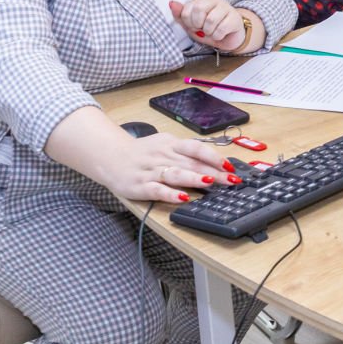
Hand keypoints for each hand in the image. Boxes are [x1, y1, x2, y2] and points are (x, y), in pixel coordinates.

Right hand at [106, 132, 235, 203]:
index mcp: (171, 144)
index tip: (230, 166)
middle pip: (191, 163)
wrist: (111, 157)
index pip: (196, 148)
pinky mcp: (140, 186)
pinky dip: (170, 194)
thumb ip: (186, 153)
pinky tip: (182, 198)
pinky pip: (157, 190)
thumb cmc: (143, 153)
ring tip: (209, 182)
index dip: (214, 156)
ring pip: (175, 174)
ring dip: (194, 178)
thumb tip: (214, 162)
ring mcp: (151, 171)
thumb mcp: (165, 145)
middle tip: (231, 180)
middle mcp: (163, 156)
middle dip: (214, 172)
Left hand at [170, 0, 248, 52]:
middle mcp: (215, 0)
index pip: (187, 9)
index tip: (194, 26)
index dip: (188, 22)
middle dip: (198, 25)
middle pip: (199, 9)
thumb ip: (180, 15)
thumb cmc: (208, 29)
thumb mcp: (191, 24)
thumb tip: (171, 3)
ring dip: (208, 31)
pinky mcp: (235, 18)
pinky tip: (220, 34)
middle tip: (202, 29)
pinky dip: (217, 36)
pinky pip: (221, 29)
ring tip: (212, 31)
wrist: (228, 38)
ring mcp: (227, 8)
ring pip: (210, 20)